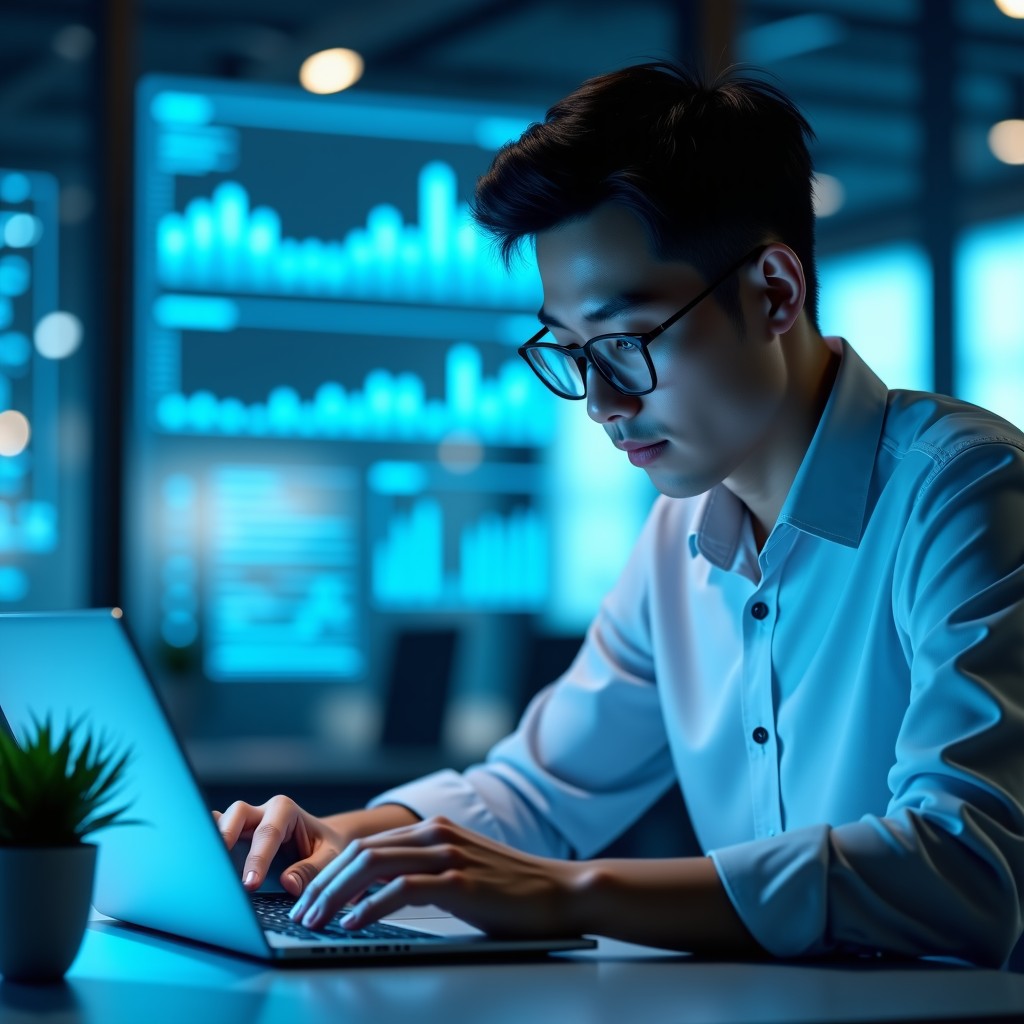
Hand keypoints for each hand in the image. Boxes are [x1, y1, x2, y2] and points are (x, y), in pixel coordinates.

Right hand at [214, 795, 347, 896]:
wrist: (323, 841)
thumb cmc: (326, 847)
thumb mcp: (330, 857)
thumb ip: (311, 869)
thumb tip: (288, 883)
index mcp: (286, 810)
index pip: (268, 833)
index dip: (257, 858)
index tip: (250, 884)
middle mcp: (262, 811)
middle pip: (237, 815)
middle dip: (226, 837)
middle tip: (219, 868)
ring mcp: (245, 822)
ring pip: (220, 821)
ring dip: (212, 841)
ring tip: (205, 866)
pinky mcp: (234, 836)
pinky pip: (216, 835)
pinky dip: (208, 848)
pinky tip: (204, 867)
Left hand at [288, 815, 581, 936]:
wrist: (562, 893)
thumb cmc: (512, 892)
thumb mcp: (462, 872)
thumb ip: (424, 874)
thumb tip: (376, 897)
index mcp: (434, 830)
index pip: (366, 846)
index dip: (331, 873)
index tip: (308, 901)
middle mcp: (437, 835)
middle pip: (361, 853)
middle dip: (323, 885)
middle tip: (301, 914)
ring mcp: (449, 855)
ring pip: (373, 866)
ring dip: (336, 896)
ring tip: (315, 921)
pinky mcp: (461, 882)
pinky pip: (402, 890)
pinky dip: (369, 907)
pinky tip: (352, 923)